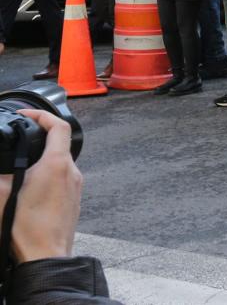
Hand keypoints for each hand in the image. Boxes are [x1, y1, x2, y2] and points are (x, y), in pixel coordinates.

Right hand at [0, 111, 81, 261]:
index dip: (42, 115)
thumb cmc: (26, 228)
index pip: (58, 126)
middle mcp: (71, 171)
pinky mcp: (74, 199)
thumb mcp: (0, 195)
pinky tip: (31, 185)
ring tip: (22, 163)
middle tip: (21, 137)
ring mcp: (76, 185)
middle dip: (40, 137)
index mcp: (57, 164)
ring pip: (61, 161)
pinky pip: (62, 178)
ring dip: (43, 157)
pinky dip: (48, 174)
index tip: (26, 115)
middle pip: (60, 143)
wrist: (46, 256)